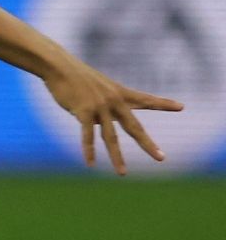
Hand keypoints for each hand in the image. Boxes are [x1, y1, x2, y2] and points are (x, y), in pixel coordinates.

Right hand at [41, 57, 182, 173]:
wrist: (58, 66)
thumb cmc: (75, 76)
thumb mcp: (96, 88)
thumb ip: (103, 107)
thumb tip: (100, 126)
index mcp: (120, 93)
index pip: (146, 99)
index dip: (164, 104)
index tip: (182, 107)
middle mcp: (114, 101)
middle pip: (134, 127)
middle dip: (147, 144)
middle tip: (161, 158)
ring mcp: (100, 107)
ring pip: (110, 137)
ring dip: (116, 157)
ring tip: (122, 173)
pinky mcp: (84, 111)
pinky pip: (87, 136)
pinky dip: (88, 151)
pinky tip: (90, 163)